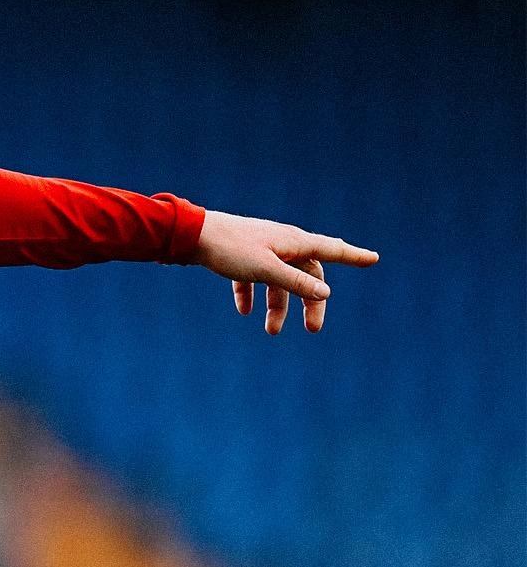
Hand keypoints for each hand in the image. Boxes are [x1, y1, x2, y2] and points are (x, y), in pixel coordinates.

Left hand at [193, 210, 378, 333]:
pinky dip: (251, 294)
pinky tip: (244, 311)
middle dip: (310, 302)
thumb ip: (295, 282)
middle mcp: (282, 243)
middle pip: (306, 274)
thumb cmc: (230, 249)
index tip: (374, 258)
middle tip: (312, 329)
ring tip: (271, 332)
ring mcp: (261, 249)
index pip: (331, 250)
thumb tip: (325, 292)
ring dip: (277, 307)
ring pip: (278, 281)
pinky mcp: (241, 256)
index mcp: (293, 241)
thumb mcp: (266, 269)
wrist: (191, 235)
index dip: (353, 255)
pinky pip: (253, 278)